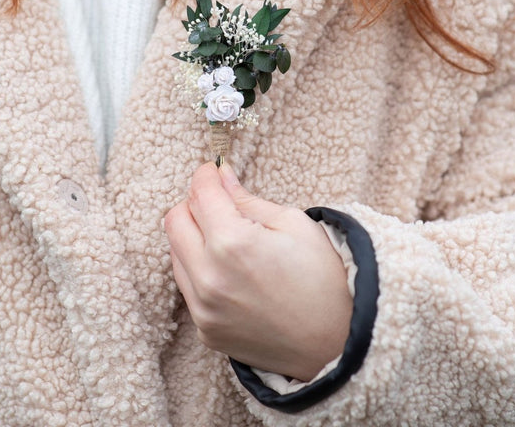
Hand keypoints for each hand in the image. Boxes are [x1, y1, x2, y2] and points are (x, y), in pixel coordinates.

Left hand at [164, 162, 351, 381]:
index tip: (214, 170)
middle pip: (175, 220)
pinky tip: (232, 271)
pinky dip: (201, 270)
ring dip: (194, 237)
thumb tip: (220, 176)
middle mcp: (208, 277)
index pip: (199, 193)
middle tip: (220, 202)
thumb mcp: (293, 224)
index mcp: (232, 243)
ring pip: (175, 253)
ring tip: (229, 238)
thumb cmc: (325, 279)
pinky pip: (188, 286)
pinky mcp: (205, 330)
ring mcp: (203, 308)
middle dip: (194, 203)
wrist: (339, 344)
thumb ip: (247, 200)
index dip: (206, 174)